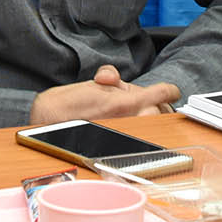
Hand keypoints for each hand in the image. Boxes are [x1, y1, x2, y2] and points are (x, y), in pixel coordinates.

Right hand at [29, 64, 182, 123]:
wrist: (49, 121)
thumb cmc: (69, 102)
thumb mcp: (92, 83)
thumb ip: (109, 77)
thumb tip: (113, 79)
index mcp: (125, 100)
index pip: (160, 94)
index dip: (169, 91)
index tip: (171, 91)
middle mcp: (128, 119)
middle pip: (159, 112)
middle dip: (158, 106)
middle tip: (154, 102)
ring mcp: (124, 133)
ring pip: (150, 125)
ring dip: (150, 118)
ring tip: (144, 113)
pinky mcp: (117, 143)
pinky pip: (137, 137)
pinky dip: (140, 129)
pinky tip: (134, 123)